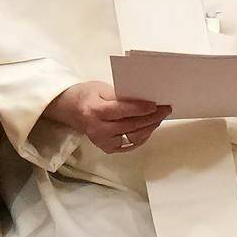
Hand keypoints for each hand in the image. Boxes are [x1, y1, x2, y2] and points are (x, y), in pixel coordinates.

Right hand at [43, 80, 170, 153]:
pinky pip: (130, 144)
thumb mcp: (102, 88)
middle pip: (130, 125)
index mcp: (95, 110)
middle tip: (165, 109)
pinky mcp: (107, 148)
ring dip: (150, 127)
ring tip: (160, 117)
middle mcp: (98, 129)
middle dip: (151, 118)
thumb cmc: (89, 95)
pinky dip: (142, 136)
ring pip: (133, 137)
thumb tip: (144, 98)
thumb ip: (120, 95)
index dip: (139, 109)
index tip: (155, 105)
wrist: (71, 110)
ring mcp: (102, 141)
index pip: (120, 111)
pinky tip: (150, 127)